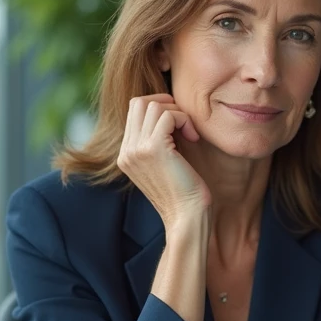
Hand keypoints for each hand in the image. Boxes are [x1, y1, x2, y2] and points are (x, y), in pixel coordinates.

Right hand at [117, 93, 207, 224]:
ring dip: (178, 113)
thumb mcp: (164, 164)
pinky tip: (194, 138)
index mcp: (126, 155)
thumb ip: (158, 142)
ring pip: (153, 105)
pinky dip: (185, 120)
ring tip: (189, 133)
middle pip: (138, 102)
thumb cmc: (184, 193)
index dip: (160, 108)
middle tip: (184, 123)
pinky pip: (168, 115)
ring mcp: (137, 150)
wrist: (186, 218)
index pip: (134, 111)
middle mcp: (126, 151)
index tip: (179, 124)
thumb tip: (168, 113)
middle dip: (166, 104)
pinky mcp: (153, 149)